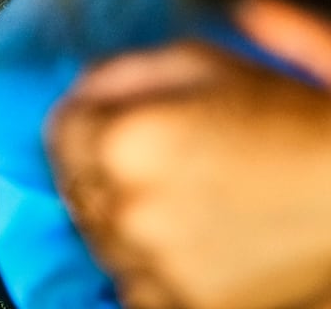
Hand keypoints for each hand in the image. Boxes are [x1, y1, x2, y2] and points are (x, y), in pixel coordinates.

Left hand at [47, 41, 330, 308]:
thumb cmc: (288, 121)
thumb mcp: (200, 63)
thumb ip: (120, 72)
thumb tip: (78, 89)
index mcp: (125, 142)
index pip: (59, 131)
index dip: (85, 121)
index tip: (107, 122)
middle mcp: (129, 209)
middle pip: (76, 186)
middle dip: (103, 168)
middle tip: (158, 160)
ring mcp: (154, 265)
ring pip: (99, 237)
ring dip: (124, 218)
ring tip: (184, 198)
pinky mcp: (182, 305)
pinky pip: (134, 284)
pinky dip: (151, 265)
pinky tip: (192, 238)